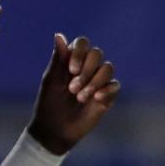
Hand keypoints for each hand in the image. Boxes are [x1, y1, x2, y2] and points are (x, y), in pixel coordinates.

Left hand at [26, 33, 119, 154]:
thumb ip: (58, 59)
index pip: (82, 43)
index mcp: (72, 60)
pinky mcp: (106, 95)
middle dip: (86, 71)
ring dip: (94, 82)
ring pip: (108, 68)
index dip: (79, 53)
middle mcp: (87, 68)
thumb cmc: (49, 104)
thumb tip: (58, 35)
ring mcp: (98, 81)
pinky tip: (96, 99)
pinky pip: (115, 85)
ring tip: (80, 98)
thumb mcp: (51, 81)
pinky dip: (106, 90)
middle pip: (97, 54)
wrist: (55, 130)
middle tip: (72, 89)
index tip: (71, 70)